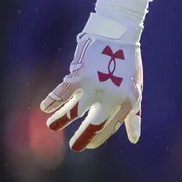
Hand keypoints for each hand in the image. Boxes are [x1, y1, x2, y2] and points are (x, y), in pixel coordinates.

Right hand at [40, 26, 142, 150]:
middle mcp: (112, 97)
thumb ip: (133, 115)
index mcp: (127, 101)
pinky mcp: (79, 75)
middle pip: (94, 124)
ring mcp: (95, 87)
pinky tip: (45, 107)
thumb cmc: (126, 62)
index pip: (110, 127)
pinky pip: (61, 93)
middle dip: (83, 138)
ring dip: (60, 120)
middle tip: (75, 147)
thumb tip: (134, 140)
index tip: (89, 145)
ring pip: (73, 111)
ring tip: (51, 125)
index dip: (98, 138)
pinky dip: (52, 101)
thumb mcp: (136, 89)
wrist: (118, 33)